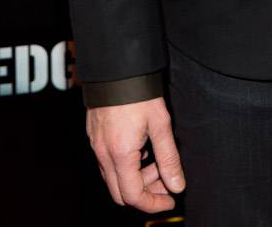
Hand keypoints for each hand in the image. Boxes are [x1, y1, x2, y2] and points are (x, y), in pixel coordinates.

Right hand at [86, 96, 185, 211]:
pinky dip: (126, 165)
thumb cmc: (138, 91)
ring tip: (157, 160)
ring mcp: (96, 145)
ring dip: (136, 178)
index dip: (153, 203)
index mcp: (120, 154)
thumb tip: (176, 184)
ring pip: (113, 178)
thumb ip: (168, 157)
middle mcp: (103, 154)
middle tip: (165, 180)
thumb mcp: (160, 124)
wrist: (116, 68)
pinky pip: (108, 162)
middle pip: (120, 193)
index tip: (169, 199)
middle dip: (145, 192)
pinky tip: (142, 148)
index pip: (133, 196)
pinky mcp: (95, 136)